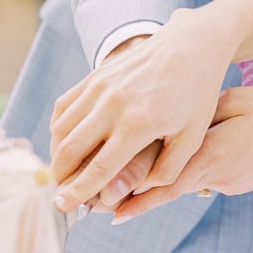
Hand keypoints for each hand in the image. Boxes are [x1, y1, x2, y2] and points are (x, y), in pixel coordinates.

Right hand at [50, 8, 236, 212]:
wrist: (192, 44)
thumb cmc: (197, 93)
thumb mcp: (193, 136)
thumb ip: (169, 170)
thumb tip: (139, 191)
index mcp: (139, 124)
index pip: (100, 167)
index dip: (79, 191)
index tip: (63, 207)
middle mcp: (113, 105)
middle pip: (71, 150)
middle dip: (59, 178)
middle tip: (57, 196)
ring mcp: (101, 87)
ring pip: (61, 128)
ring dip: (55, 155)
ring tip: (60, 174)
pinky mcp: (96, 75)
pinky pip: (64, 106)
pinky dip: (58, 129)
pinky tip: (63, 145)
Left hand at [112, 86, 252, 222]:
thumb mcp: (232, 102)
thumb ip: (197, 113)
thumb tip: (167, 119)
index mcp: (209, 154)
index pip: (162, 181)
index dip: (133, 198)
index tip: (106, 209)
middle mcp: (214, 175)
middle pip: (166, 190)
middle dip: (134, 201)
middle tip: (102, 210)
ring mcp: (226, 183)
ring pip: (185, 182)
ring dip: (159, 186)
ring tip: (127, 194)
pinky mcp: (237, 184)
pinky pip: (205, 178)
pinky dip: (188, 173)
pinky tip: (184, 164)